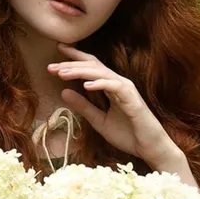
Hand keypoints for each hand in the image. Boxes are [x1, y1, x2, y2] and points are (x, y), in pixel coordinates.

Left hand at [46, 42, 179, 165]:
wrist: (148, 148)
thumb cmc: (128, 134)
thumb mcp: (99, 121)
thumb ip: (83, 106)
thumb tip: (64, 91)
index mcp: (110, 87)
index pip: (91, 66)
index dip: (74, 57)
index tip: (57, 50)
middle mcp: (118, 83)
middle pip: (93, 66)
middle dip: (71, 64)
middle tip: (51, 66)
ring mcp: (125, 89)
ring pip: (101, 73)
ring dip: (80, 72)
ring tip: (62, 73)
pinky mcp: (132, 99)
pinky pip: (114, 86)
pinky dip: (100, 83)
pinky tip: (86, 85)